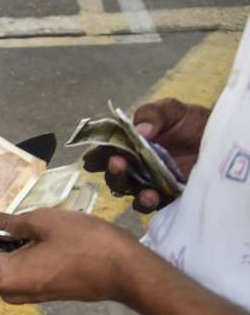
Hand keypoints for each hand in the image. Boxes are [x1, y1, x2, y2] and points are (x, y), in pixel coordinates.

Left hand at [0, 208, 143, 304]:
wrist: (126, 272)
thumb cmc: (87, 244)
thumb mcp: (42, 222)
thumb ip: (5, 221)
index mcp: (3, 276)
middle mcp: (7, 291)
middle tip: (12, 216)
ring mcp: (23, 294)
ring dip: (6, 243)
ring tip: (32, 226)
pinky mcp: (38, 292)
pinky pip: (16, 271)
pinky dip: (20, 253)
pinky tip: (41, 238)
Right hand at [82, 97, 209, 212]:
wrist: (221, 141)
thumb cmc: (194, 123)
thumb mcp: (174, 110)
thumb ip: (153, 113)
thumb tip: (140, 131)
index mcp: (131, 144)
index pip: (106, 150)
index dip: (96, 155)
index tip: (93, 157)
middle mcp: (135, 165)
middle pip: (113, 172)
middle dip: (111, 169)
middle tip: (117, 162)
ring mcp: (147, 182)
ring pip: (126, 189)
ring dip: (125, 186)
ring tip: (134, 182)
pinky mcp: (163, 197)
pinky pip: (147, 204)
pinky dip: (144, 202)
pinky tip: (151, 195)